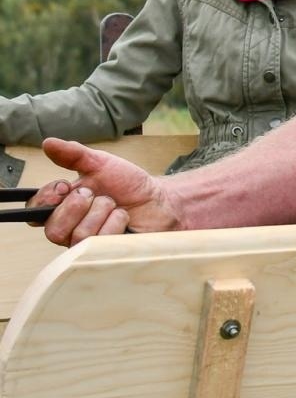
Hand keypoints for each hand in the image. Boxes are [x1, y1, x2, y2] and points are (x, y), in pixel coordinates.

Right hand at [30, 138, 182, 245]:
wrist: (158, 200)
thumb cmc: (127, 184)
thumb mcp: (101, 164)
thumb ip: (74, 155)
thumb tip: (48, 143)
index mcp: (62, 205)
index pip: (34, 210)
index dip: (45, 200)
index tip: (64, 187)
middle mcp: (69, 228)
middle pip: (53, 228)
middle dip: (78, 206)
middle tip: (97, 194)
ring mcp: (85, 244)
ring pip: (77, 235)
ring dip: (101, 212)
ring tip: (114, 205)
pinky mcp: (103, 254)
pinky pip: (99, 242)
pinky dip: (115, 223)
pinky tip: (124, 218)